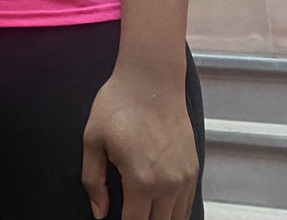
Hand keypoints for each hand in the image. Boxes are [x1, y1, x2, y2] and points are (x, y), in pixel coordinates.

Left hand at [81, 69, 197, 219]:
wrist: (151, 80)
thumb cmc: (117, 106)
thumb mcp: (92, 140)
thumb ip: (93, 181)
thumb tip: (99, 213)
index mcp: (141, 180)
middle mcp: (168, 184)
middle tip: (127, 214)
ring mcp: (185, 178)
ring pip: (176, 219)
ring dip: (159, 219)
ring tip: (141, 213)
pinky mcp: (194, 169)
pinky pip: (188, 204)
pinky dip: (174, 212)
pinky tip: (159, 208)